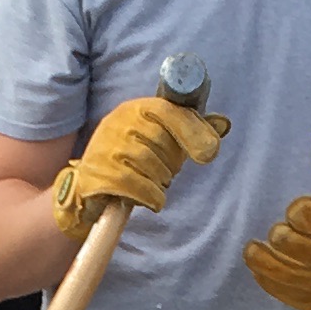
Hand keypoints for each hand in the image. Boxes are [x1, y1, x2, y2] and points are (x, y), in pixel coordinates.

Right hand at [49, 90, 228, 240]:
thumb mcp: (159, 141)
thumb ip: (189, 131)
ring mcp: (105, 148)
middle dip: (171, 164)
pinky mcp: (97, 174)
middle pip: (161, 143)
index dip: (191, 131)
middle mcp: (117, 124)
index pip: (167, 112)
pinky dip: (150, 196)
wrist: (87, 188)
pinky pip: (135, 186)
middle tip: (166, 173)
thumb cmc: (130, 163)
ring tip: (154, 185)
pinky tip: (150, 199)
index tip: (210, 153)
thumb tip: (223, 123)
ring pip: (149, 165)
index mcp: (134, 110)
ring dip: (160, 182)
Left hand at [242, 131, 310, 309]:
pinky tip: (260, 270)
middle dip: (282, 237)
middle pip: (304, 250)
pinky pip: (293, 297)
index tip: (295, 210)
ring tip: (251, 250)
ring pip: (293, 277)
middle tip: (278, 232)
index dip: (299, 211)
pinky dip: (272, 283)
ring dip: (266, 263)